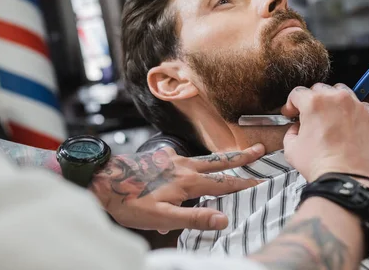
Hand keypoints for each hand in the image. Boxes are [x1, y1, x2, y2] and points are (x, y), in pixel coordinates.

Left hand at [88, 145, 264, 230]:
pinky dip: (194, 161)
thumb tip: (225, 220)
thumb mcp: (163, 217)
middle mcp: (183, 166)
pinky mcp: (160, 159)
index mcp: (188, 181)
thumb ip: (194, 218)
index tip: (265, 181)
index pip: (224, 183)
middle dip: (241, 158)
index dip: (245, 184)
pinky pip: (184, 159)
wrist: (103, 181)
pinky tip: (188, 165)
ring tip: (233, 156)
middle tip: (260, 149)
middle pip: (218, 162)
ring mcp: (171, 160)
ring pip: (203, 159)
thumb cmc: (131, 202)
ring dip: (221, 158)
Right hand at [281, 83, 368, 183]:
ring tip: (329, 117)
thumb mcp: (292, 149)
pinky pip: (359, 106)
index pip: (297, 93)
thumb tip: (297, 130)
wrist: (349, 180)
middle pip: (320, 89)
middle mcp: (336, 99)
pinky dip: (351, 112)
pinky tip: (346, 125)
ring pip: (341, 93)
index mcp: (313, 103)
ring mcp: (356, 107)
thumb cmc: (321, 165)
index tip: (291, 113)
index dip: (291, 104)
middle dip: (312, 101)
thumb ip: (291, 133)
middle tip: (309, 116)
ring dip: (332, 101)